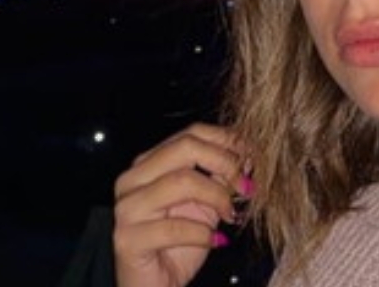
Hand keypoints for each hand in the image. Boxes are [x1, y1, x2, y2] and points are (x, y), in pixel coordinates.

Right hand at [113, 123, 252, 286]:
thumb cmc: (179, 245)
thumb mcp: (205, 203)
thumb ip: (220, 176)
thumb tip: (248, 153)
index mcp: (148, 162)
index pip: (190, 133)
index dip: (225, 140)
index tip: (250, 156)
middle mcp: (133, 178)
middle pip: (185, 147)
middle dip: (224, 162)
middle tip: (244, 185)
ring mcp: (127, 208)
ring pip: (181, 181)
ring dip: (217, 196)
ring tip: (230, 214)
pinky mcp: (127, 239)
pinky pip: (174, 227)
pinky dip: (202, 233)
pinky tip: (215, 241)